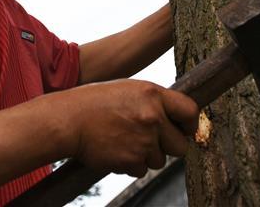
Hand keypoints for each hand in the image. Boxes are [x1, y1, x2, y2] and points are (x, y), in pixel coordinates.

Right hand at [60, 79, 198, 177]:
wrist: (68, 121)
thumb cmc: (95, 102)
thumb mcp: (129, 90)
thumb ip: (154, 102)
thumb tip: (175, 117)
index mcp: (153, 95)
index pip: (190, 111)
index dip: (189, 124)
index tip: (185, 130)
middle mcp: (152, 117)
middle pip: (180, 145)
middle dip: (168, 146)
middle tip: (151, 140)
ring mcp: (143, 141)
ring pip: (159, 160)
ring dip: (146, 155)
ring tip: (124, 140)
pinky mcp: (131, 160)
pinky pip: (141, 170)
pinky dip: (130, 164)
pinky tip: (115, 149)